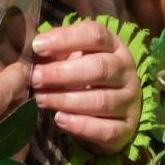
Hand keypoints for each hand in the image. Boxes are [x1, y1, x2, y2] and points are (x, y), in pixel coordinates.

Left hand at [30, 19, 140, 153]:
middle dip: (62, 73)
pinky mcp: (126, 128)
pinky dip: (80, 125)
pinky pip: (106, 129)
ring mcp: (129, 100)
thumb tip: (34, 48)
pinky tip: (59, 119)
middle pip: (99, 68)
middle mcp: (126, 71)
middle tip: (35, 78)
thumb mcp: (74, 58)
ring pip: (101, 100)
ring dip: (66, 100)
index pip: (94, 35)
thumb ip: (57, 51)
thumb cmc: (85, 77)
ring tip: (41, 99)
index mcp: (113, 46)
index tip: (37, 47)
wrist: (111, 112)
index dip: (65, 39)